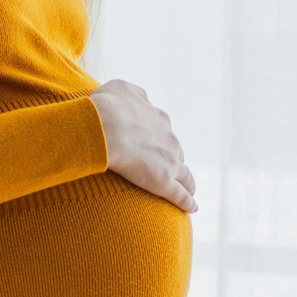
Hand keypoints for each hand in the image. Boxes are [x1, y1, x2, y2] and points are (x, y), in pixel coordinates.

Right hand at [89, 80, 197, 213]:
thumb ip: (133, 93)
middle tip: (168, 169)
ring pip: (185, 176)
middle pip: (177, 153)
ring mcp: (169, 161)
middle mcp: (169, 139)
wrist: (104, 125)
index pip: (164, 132)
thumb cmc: (106, 105)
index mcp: (158, 119)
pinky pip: (180, 195)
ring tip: (189, 191)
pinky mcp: (163, 182)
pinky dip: (187, 202)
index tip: (155, 146)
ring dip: (188, 183)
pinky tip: (192, 208)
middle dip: (174, 160)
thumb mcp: (120, 88)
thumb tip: (137, 96)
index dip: (160, 140)